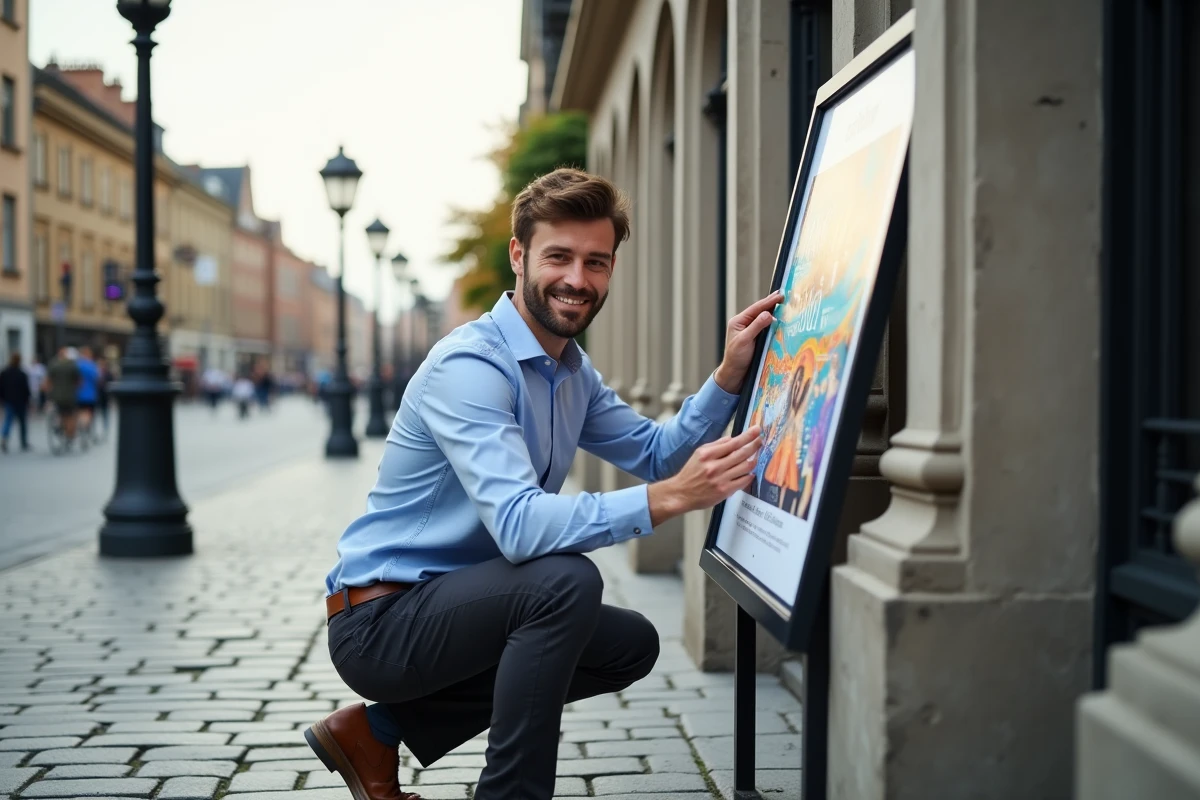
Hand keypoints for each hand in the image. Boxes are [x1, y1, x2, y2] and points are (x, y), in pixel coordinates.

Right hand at [649, 426, 763, 524]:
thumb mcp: (699, 454)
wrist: (681, 494)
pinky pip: (743, 481)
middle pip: (742, 453)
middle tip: (761, 441)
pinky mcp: (725, 491)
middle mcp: (715, 466)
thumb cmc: (690, 473)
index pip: (733, 442)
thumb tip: (732, 438)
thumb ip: (716, 445)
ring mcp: (721, 479)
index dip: (748, 436)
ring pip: (746, 467)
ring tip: (755, 458)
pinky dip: (749, 475)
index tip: (757, 430)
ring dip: (753, 461)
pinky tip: (749, 473)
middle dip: (755, 446)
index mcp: (708, 454)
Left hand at [713, 291, 783, 393]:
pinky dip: (774, 322)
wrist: (735, 373)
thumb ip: (756, 326)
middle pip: (760, 310)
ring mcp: (751, 330)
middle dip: (772, 303)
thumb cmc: (736, 357)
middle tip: (785, 295)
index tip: (780, 295)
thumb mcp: (744, 340)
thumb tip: (768, 314)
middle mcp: (744, 324)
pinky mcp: (756, 338)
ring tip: (785, 304)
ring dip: (774, 312)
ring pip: (764, 318)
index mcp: (738, 321)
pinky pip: (766, 327)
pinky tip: (781, 319)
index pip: (756, 308)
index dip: (769, 301)